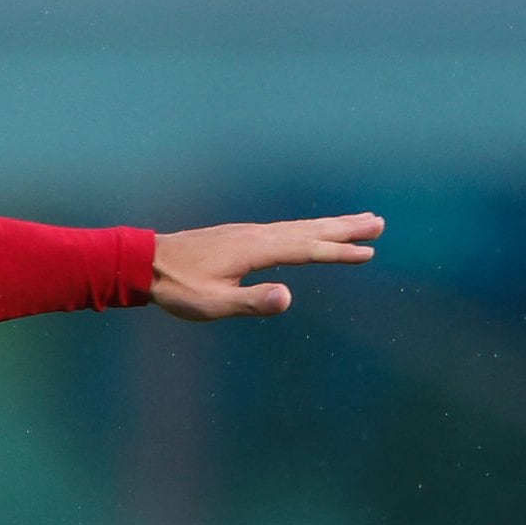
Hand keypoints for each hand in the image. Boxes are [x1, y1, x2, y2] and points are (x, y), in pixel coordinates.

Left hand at [149, 211, 380, 319]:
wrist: (145, 263)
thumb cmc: (178, 288)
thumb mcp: (212, 304)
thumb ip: (252, 302)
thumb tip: (289, 297)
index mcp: (255, 250)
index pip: (306, 250)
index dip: (339, 252)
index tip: (369, 252)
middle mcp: (257, 235)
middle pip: (310, 230)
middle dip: (346, 228)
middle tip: (380, 223)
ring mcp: (249, 233)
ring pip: (299, 227)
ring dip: (331, 225)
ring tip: (360, 221)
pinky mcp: (241, 236)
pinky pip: (286, 229)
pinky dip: (308, 229)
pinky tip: (312, 232)